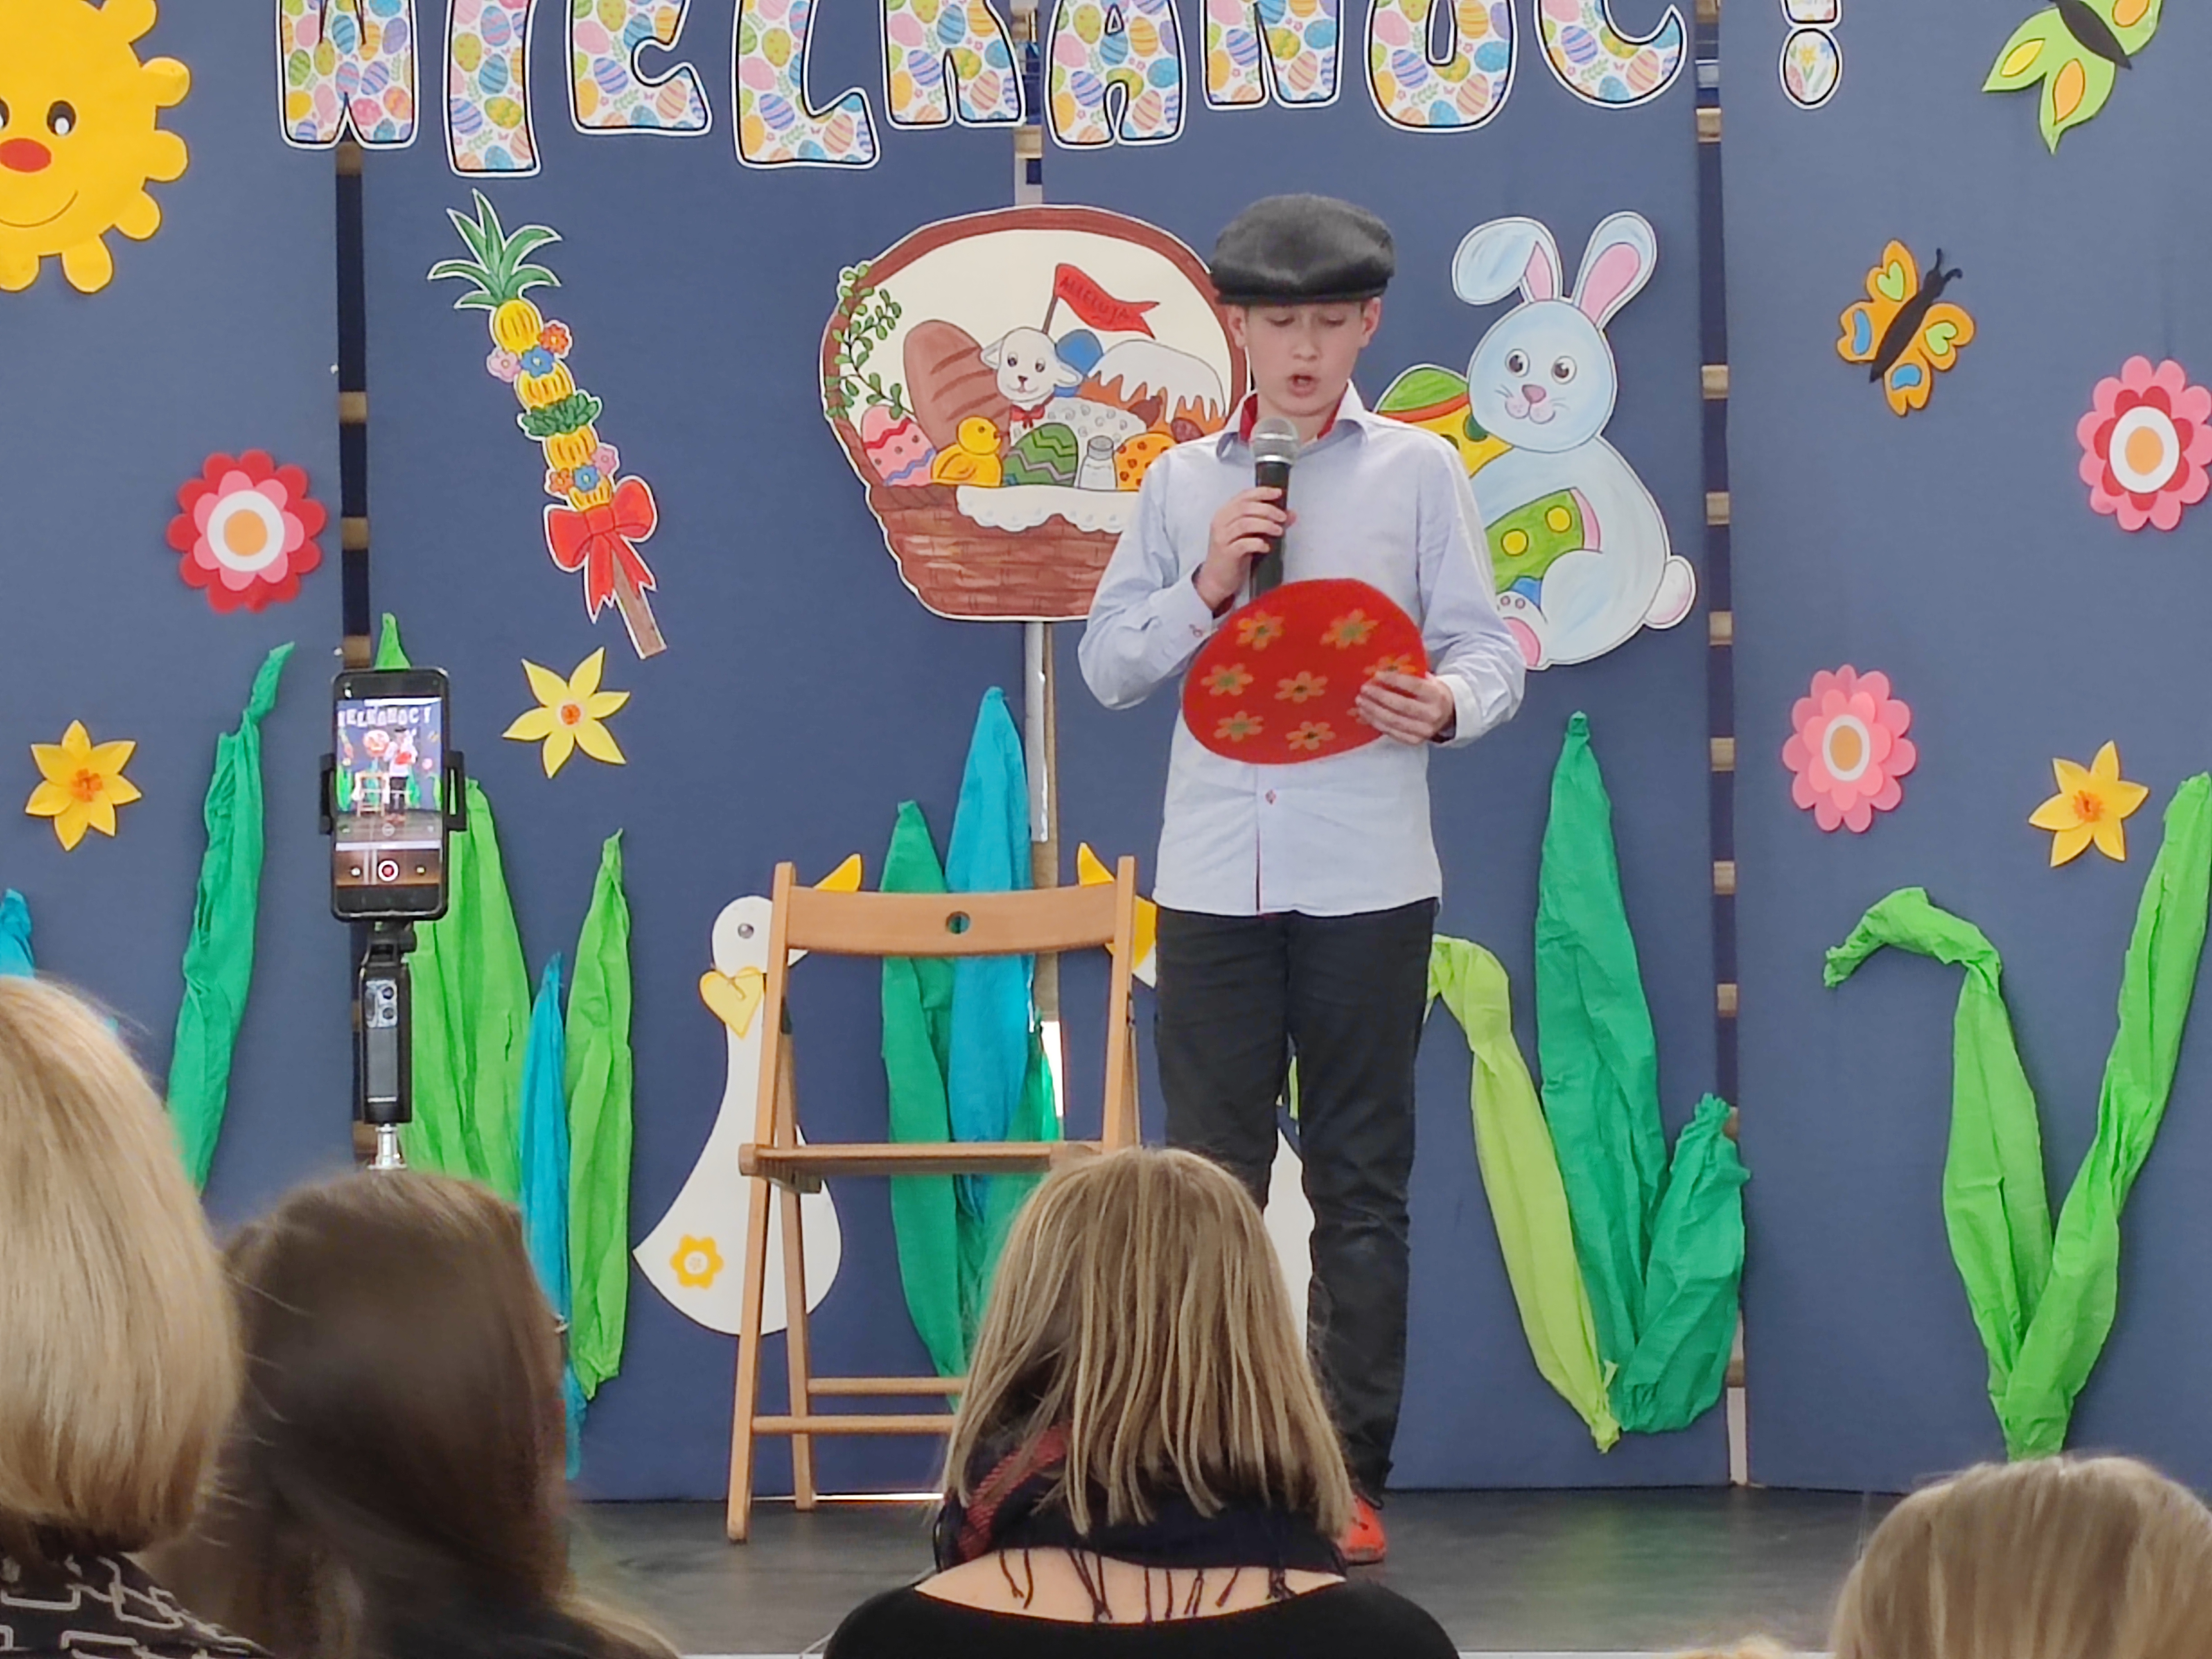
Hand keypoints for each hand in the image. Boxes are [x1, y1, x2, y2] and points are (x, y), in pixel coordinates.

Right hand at [1194, 487, 1291, 611]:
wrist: (1216, 578)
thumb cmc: (1233, 555)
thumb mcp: (1250, 535)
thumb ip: (1267, 522)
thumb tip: (1290, 514)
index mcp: (1225, 513)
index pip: (1244, 496)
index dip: (1262, 492)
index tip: (1278, 493)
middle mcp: (1221, 522)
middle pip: (1246, 508)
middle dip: (1268, 510)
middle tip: (1282, 517)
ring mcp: (1222, 537)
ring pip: (1245, 523)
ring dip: (1266, 525)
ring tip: (1278, 531)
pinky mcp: (1226, 553)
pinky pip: (1244, 544)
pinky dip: (1258, 543)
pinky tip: (1266, 547)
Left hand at [1355, 671, 1456, 744]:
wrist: (1447, 714)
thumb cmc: (1432, 692)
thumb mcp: (1428, 680)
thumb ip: (1411, 673)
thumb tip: (1384, 665)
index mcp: (1436, 695)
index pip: (1413, 686)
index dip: (1393, 680)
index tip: (1376, 675)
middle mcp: (1432, 714)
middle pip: (1401, 705)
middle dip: (1379, 697)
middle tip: (1363, 689)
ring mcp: (1424, 730)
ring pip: (1393, 721)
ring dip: (1373, 711)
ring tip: (1360, 702)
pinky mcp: (1415, 741)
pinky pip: (1391, 732)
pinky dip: (1376, 723)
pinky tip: (1365, 714)